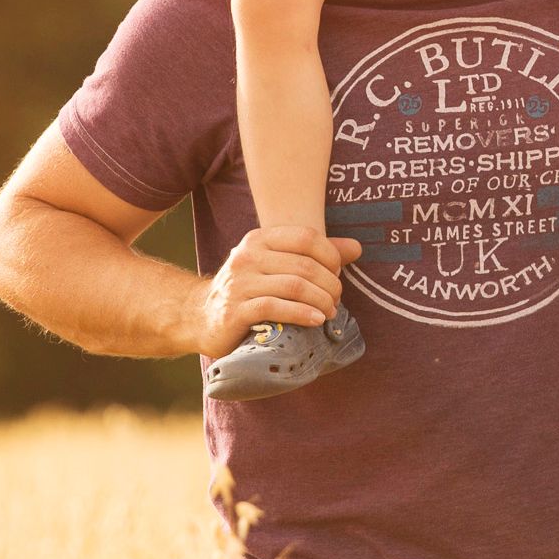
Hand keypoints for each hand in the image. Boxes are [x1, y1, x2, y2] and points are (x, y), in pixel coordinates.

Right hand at [196, 224, 359, 352]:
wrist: (201, 317)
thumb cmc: (247, 290)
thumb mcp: (276, 266)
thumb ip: (314, 256)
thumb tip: (357, 248)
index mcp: (259, 239)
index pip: (306, 237)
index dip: (330, 255)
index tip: (338, 274)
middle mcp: (247, 256)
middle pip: (304, 265)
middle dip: (329, 284)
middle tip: (336, 300)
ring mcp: (239, 284)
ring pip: (294, 286)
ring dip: (321, 301)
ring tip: (330, 312)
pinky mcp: (235, 311)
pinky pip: (277, 308)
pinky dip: (303, 315)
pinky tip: (316, 321)